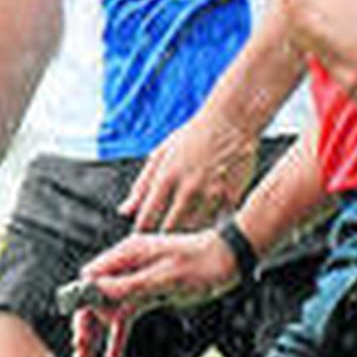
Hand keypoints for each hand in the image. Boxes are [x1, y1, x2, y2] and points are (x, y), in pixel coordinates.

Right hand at [69, 228, 238, 356]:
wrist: (230, 260)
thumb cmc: (202, 263)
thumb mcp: (166, 277)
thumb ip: (129, 285)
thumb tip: (95, 291)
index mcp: (129, 253)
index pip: (91, 277)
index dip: (82, 301)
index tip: (81, 325)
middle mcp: (130, 265)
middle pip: (96, 295)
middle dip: (86, 321)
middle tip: (80, 348)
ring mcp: (139, 279)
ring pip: (109, 308)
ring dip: (98, 332)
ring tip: (86, 356)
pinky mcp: (151, 291)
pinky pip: (127, 314)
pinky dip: (118, 333)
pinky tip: (113, 354)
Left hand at [121, 113, 259, 231]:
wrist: (231, 119)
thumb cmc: (194, 134)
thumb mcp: (161, 154)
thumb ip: (142, 185)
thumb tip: (124, 210)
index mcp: (166, 177)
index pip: (146, 219)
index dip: (142, 231)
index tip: (146, 233)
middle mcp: (187, 187)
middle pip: (169, 230)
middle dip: (164, 237)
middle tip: (165, 238)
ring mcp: (211, 193)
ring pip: (194, 230)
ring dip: (188, 233)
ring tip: (187, 230)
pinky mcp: (232, 195)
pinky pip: (219, 221)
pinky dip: (212, 223)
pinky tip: (210, 218)